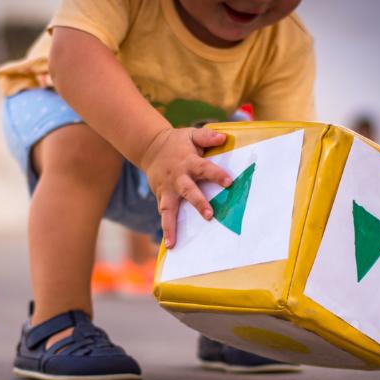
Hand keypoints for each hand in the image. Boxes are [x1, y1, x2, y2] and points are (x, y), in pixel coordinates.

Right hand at [141, 127, 231, 248]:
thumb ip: (208, 136)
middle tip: (210, 215)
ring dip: (171, 226)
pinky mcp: (161, 197)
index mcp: (188, 161)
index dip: (217, 174)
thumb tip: (224, 138)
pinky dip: (166, 229)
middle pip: (188, 191)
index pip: (205, 168)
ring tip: (173, 243)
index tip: (229, 182)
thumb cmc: (177, 143)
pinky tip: (170, 244)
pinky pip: (164, 214)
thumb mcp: (191, 134)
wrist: (150, 148)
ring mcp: (167, 189)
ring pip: (168, 208)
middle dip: (198, 203)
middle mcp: (177, 177)